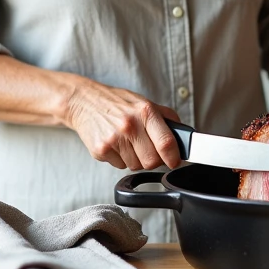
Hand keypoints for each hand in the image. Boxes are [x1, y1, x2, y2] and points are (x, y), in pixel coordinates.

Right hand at [63, 79, 182, 170]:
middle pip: (152, 161)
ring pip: (136, 166)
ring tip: (128, 142)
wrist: (84, 102)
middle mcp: (129, 125)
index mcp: (145, 111)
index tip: (175, 161)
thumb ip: (166, 118)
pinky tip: (116, 144)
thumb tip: (183, 137)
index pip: (166, 142)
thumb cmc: (117, 103)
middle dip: (154, 160)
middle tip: (149, 150)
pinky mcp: (100, 150)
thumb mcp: (145, 102)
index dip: (174, 157)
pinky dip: (120, 159)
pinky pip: (120, 166)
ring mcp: (113, 139)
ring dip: (136, 159)